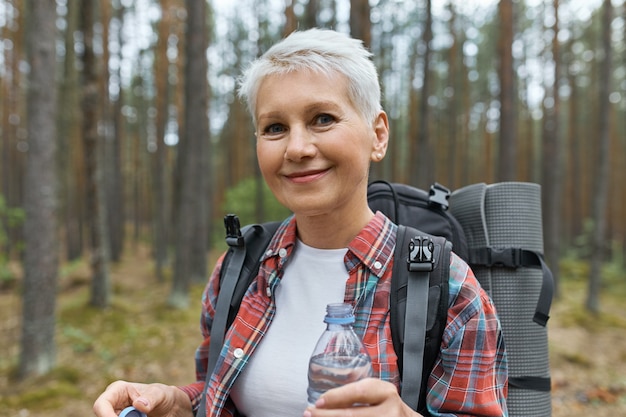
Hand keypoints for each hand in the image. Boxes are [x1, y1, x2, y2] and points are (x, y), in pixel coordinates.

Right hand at [93, 380, 193, 416]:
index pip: (101, 404)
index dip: (105, 415)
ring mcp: (117, 415)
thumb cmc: (162, 395)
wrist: (169, 407)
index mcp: (117, 390)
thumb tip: (138, 404)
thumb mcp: (160, 394)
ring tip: (144, 416)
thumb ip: (151, 398)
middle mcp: (113, 405)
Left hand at [303, 378, 422, 416]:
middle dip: (326, 415)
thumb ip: (358, 396)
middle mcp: (390, 411)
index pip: (359, 392)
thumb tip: (325, 402)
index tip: (318, 402)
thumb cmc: (390, 409)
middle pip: (353, 414)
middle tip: (309, 413)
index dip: (336, 396)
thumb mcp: (379, 396)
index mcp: (386, 393)